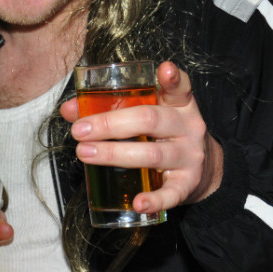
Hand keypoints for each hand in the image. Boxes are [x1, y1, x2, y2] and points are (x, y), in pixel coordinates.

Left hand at [60, 62, 223, 214]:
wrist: (203, 169)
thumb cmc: (163, 134)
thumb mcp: (147, 114)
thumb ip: (110, 107)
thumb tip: (69, 109)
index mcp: (179, 104)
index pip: (179, 87)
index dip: (172, 78)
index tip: (164, 70)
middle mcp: (188, 127)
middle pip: (150, 120)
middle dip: (110, 124)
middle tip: (80, 130)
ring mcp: (190, 156)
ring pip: (152, 154)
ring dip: (114, 154)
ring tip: (85, 154)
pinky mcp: (188, 184)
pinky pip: (171, 193)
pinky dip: (154, 199)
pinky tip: (138, 202)